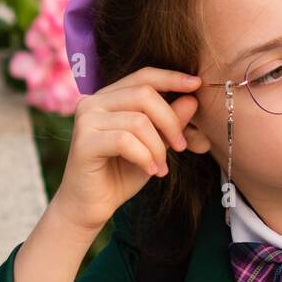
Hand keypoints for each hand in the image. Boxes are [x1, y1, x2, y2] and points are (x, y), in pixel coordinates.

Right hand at [53, 67, 202, 234]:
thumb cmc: (121, 174)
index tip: (197, 84)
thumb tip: (192, 99)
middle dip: (170, 121)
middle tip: (181, 147)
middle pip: (144, 94)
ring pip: (138, 121)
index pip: (143, 76)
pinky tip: (150, 171)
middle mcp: (94, 102)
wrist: (91, 206)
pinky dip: (145, 157)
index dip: (171, 77)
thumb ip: (169, 122)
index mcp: (109, 97)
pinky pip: (125, 141)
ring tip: (160, 167)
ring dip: (158, 148)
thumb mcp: (154, 145)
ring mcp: (86, 119)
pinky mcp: (84, 141)